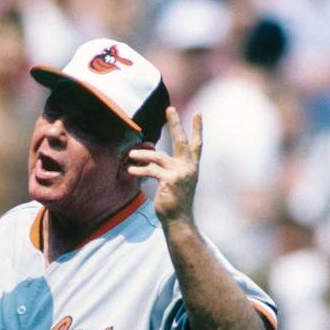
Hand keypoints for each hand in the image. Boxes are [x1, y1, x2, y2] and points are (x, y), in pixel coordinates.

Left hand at [126, 109, 202, 224]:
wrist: (179, 220)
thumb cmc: (174, 202)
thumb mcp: (175, 182)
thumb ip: (168, 167)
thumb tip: (149, 153)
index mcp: (192, 167)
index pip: (196, 144)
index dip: (197, 129)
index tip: (198, 113)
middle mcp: (189, 167)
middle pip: (181, 141)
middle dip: (175, 123)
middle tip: (170, 108)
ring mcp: (181, 173)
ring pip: (158, 156)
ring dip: (142, 154)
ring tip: (131, 155)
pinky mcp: (170, 180)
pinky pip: (151, 170)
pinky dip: (139, 169)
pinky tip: (130, 170)